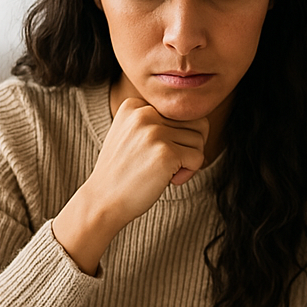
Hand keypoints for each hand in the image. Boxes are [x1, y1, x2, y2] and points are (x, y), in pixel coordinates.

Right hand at [52, 97, 209, 272]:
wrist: (103, 201)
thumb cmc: (125, 172)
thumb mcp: (134, 135)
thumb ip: (160, 123)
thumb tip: (204, 125)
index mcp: (135, 105)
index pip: (183, 112)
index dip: (180, 136)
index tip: (159, 152)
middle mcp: (144, 113)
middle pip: (196, 123)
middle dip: (191, 146)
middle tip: (171, 164)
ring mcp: (154, 132)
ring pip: (199, 141)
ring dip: (189, 161)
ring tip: (165, 172)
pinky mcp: (165, 152)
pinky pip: (198, 158)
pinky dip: (189, 173)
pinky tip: (168, 180)